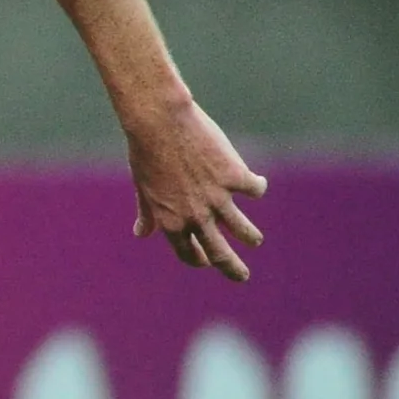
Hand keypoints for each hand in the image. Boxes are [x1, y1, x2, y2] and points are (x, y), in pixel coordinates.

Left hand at [125, 97, 266, 281]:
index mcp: (172, 220)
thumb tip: (141, 234)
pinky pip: (256, 189)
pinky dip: (257, 185)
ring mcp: (218, 198)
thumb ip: (148, 212)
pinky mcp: (236, 177)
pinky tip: (255, 181)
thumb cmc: (146, 151)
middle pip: (220, 254)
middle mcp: (196, 215)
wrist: (159, 121)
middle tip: (242, 277)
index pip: (188, 253)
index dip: (198, 259)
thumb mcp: (143, 186)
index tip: (206, 261)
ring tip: (254, 240)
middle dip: (232, 270)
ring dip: (250, 237)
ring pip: (244, 231)